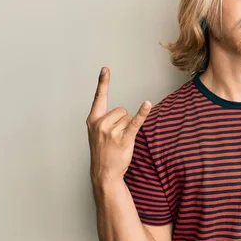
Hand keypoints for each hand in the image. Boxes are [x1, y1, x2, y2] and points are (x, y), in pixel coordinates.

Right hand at [86, 67, 151, 183]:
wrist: (104, 172)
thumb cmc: (103, 151)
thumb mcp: (97, 133)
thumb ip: (105, 119)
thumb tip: (123, 112)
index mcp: (93, 120)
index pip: (99, 97)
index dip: (103, 82)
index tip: (105, 68)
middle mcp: (101, 123)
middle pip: (121, 109)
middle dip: (122, 121)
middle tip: (116, 136)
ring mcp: (112, 131)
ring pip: (128, 117)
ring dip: (128, 128)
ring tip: (120, 141)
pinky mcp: (124, 138)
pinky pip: (136, 122)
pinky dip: (142, 113)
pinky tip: (147, 104)